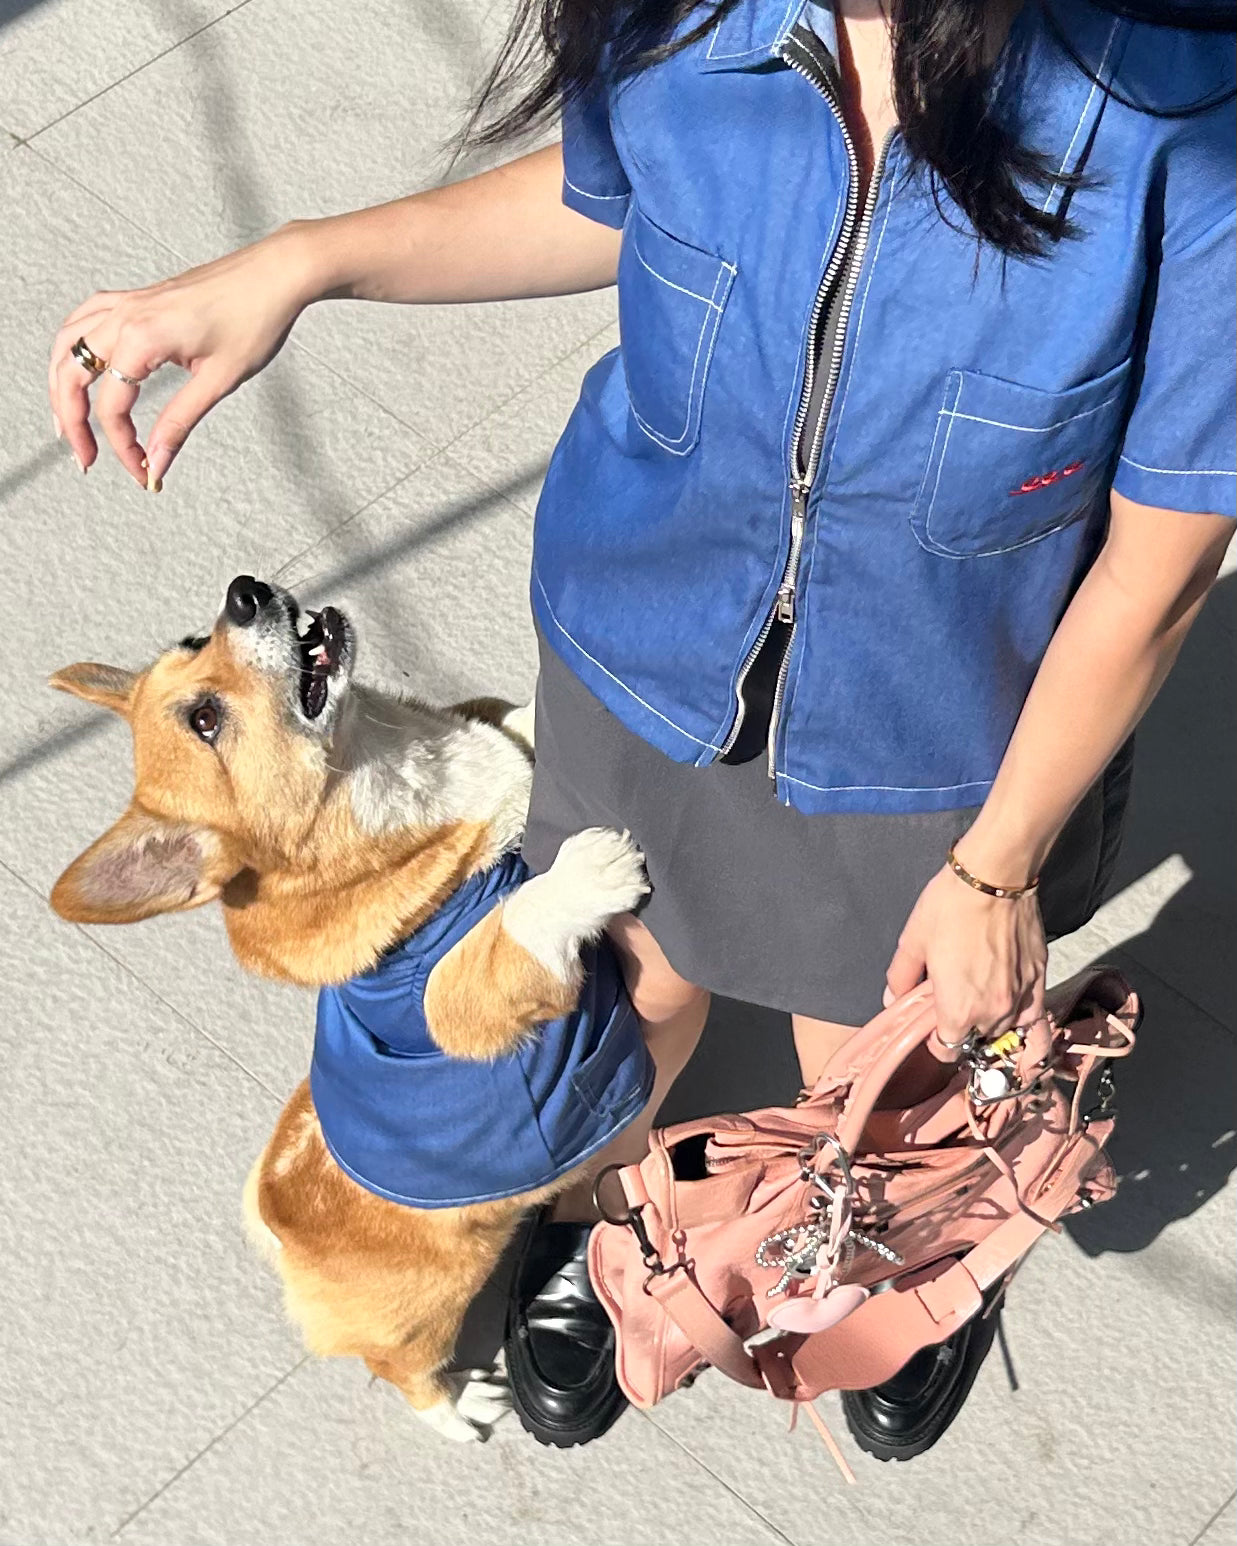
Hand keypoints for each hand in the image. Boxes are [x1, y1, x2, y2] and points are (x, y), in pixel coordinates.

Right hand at [48, 224, 317, 488]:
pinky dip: (72, 347)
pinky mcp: (138, 298)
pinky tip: (79, 366)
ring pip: (67, 344)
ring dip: (61, 384)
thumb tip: (158, 460)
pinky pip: (85, 319)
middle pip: (71, 374)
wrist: (275, 274)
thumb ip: (180, 423)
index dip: (123, 447)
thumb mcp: (219, 381)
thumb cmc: (255, 318)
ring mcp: (128, 302)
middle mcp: (125, 315)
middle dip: (71, 422)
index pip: (113, 407)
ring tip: (69, 421)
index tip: (144, 470)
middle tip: (86, 458)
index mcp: (142, 337)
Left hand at [884, 864, 1047, 1056]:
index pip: (947, 1049)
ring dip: (990, 1021)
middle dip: (962, 1028)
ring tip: (978, 997)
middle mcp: (993, 1013)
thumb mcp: (913, 942)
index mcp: (957, 1010)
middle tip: (952, 1001)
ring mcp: (1021, 998)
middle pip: (977, 1040)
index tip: (931, 1024)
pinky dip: (1020, 1014)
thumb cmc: (950, 906)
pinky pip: (1033, 1014)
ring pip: (1005, 1029)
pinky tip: (1008, 1001)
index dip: (935, 1040)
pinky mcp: (1040, 979)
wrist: (995, 878)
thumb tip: (893, 998)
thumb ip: (901, 978)